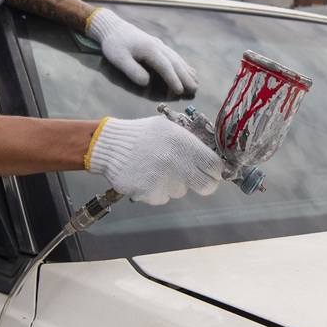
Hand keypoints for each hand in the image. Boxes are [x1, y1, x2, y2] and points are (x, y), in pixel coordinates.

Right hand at [85, 116, 220, 204]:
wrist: (110, 146)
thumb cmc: (143, 135)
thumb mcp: (170, 129)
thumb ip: (191, 143)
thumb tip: (212, 158)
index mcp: (185, 144)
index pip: (215, 166)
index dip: (216, 171)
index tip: (213, 172)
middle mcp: (178, 164)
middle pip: (206, 186)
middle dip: (203, 183)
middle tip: (194, 178)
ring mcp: (164, 181)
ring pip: (180, 191)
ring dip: (173, 184)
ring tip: (155, 168)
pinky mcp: (151, 194)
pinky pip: (162, 197)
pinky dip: (156, 190)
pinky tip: (145, 176)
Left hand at [87, 9, 198, 94]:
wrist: (113, 27)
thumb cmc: (114, 44)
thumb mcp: (119, 59)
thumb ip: (132, 70)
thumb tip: (146, 82)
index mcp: (149, 49)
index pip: (164, 66)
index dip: (173, 79)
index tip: (180, 90)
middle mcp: (158, 46)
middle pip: (175, 63)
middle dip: (185, 77)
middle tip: (194, 89)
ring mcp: (159, 45)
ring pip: (176, 58)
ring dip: (186, 71)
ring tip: (195, 82)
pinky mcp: (157, 45)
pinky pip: (173, 55)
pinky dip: (182, 64)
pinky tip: (188, 70)